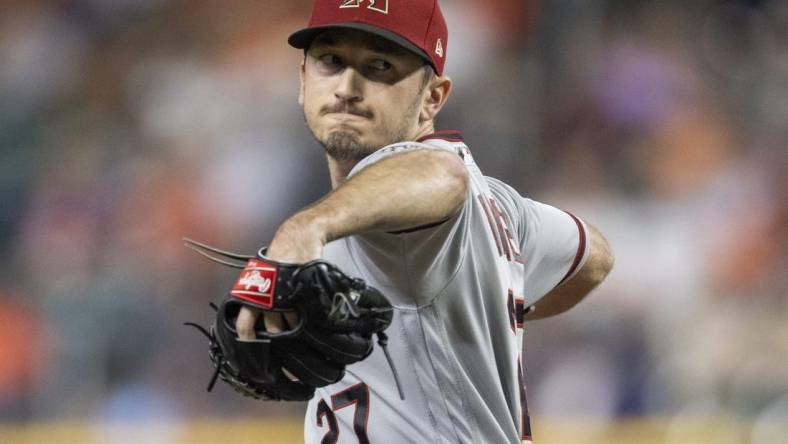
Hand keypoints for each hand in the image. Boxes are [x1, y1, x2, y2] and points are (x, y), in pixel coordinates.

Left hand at [235, 215, 325, 340]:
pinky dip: (302, 314)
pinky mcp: (301, 294)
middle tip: (281, 343)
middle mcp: (267, 299)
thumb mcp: (260, 276)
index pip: (244, 326)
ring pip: (288, 322)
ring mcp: (285, 297)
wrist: (296, 240)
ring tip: (295, 324)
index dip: (248, 341)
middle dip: (277, 337)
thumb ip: (257, 296)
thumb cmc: (277, 258)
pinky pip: (302, 312)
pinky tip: (304, 312)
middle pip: (272, 329)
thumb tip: (253, 318)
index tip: (251, 350)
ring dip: (292, 325)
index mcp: (252, 295)